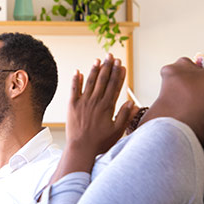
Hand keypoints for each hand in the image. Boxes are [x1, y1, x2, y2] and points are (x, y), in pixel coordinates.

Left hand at [56, 53, 136, 178]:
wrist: (80, 148)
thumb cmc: (100, 142)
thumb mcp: (117, 131)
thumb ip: (124, 116)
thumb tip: (131, 103)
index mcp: (107, 106)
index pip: (115, 86)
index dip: (118, 74)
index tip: (121, 64)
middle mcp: (95, 101)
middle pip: (103, 80)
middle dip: (108, 67)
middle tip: (111, 56)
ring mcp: (83, 102)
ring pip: (90, 82)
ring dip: (94, 70)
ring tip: (99, 60)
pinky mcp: (72, 105)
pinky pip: (74, 89)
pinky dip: (75, 80)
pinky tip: (77, 71)